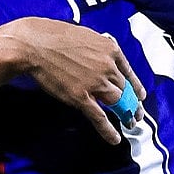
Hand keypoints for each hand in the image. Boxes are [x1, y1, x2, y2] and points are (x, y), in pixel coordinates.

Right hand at [1, 17, 145, 144]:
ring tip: (129, 123)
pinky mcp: (80, 97)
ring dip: (125, 115)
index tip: (140, 95)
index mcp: (110, 49)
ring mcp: (95, 83)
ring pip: (117, 103)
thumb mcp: (83, 34)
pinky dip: (108, 130)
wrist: (33, 44)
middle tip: (136, 113)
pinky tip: (115, 138)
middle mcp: (107, 66)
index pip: (129, 71)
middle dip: (132, 103)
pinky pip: (99, 117)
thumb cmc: (51, 34)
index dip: (136, 86)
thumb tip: (99, 56)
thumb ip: (97, 48)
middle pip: (125, 89)